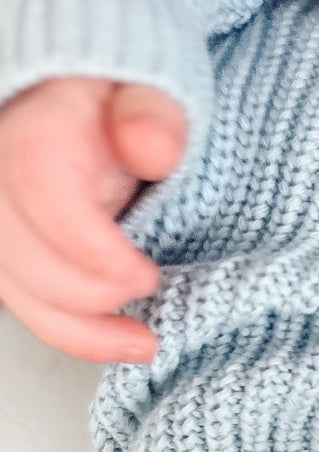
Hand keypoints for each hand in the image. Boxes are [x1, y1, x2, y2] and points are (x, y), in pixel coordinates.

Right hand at [0, 76, 186, 363]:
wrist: (94, 115)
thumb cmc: (119, 107)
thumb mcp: (148, 94)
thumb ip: (153, 115)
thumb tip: (154, 144)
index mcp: (32, 125)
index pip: (40, 188)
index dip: (93, 247)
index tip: (146, 274)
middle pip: (16, 250)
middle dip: (88, 293)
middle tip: (150, 291)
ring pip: (14, 288)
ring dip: (82, 330)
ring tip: (144, 341)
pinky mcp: (7, 251)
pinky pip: (24, 302)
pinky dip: (72, 332)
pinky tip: (117, 341)